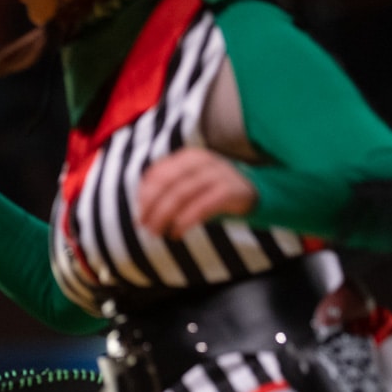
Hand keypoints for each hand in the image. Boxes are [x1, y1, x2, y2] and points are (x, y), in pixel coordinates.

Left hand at [138, 147, 256, 238]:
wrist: (252, 192)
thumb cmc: (211, 192)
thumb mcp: (188, 187)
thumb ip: (166, 195)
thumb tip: (139, 217)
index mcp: (188, 157)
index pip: (157, 173)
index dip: (144, 195)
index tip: (138, 216)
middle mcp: (202, 161)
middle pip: (167, 183)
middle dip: (151, 207)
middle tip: (143, 227)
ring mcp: (218, 174)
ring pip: (182, 193)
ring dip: (164, 216)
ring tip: (156, 233)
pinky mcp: (229, 190)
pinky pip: (202, 205)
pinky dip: (185, 220)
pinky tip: (176, 233)